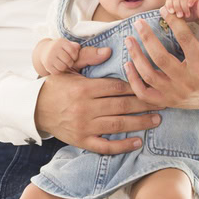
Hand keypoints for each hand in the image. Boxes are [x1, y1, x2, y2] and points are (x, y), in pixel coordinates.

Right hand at [34, 68, 163, 154]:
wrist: (35, 109)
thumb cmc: (55, 86)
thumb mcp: (67, 68)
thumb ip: (87, 58)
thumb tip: (109, 51)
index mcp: (84, 88)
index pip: (117, 87)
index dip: (136, 86)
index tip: (151, 85)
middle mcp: (86, 108)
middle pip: (122, 106)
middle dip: (145, 104)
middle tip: (163, 102)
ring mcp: (84, 127)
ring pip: (118, 125)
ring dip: (140, 123)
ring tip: (156, 120)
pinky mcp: (82, 141)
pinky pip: (105, 146)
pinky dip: (122, 146)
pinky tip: (137, 142)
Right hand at [39, 38, 83, 74]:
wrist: (44, 50)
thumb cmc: (60, 48)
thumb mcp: (66, 44)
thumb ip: (74, 46)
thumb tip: (78, 48)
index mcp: (61, 42)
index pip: (72, 51)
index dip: (75, 56)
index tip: (73, 57)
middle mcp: (54, 48)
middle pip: (68, 60)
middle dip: (70, 63)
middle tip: (69, 62)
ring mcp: (49, 57)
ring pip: (62, 67)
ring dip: (65, 67)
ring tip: (64, 64)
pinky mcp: (47, 65)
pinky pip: (57, 72)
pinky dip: (59, 71)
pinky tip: (58, 67)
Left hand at [123, 0, 198, 111]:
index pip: (185, 41)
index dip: (173, 23)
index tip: (163, 10)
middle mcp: (189, 83)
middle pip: (162, 59)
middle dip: (147, 38)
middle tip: (138, 22)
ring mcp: (177, 94)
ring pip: (150, 76)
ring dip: (136, 56)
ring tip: (129, 39)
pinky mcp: (168, 102)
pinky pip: (144, 94)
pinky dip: (133, 80)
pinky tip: (127, 63)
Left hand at [163, 0, 198, 19]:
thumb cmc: (187, 15)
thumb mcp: (179, 16)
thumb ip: (171, 14)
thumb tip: (162, 10)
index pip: (169, 0)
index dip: (169, 5)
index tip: (171, 12)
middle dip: (177, 7)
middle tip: (180, 16)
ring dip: (184, 6)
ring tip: (187, 14)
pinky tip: (190, 5)